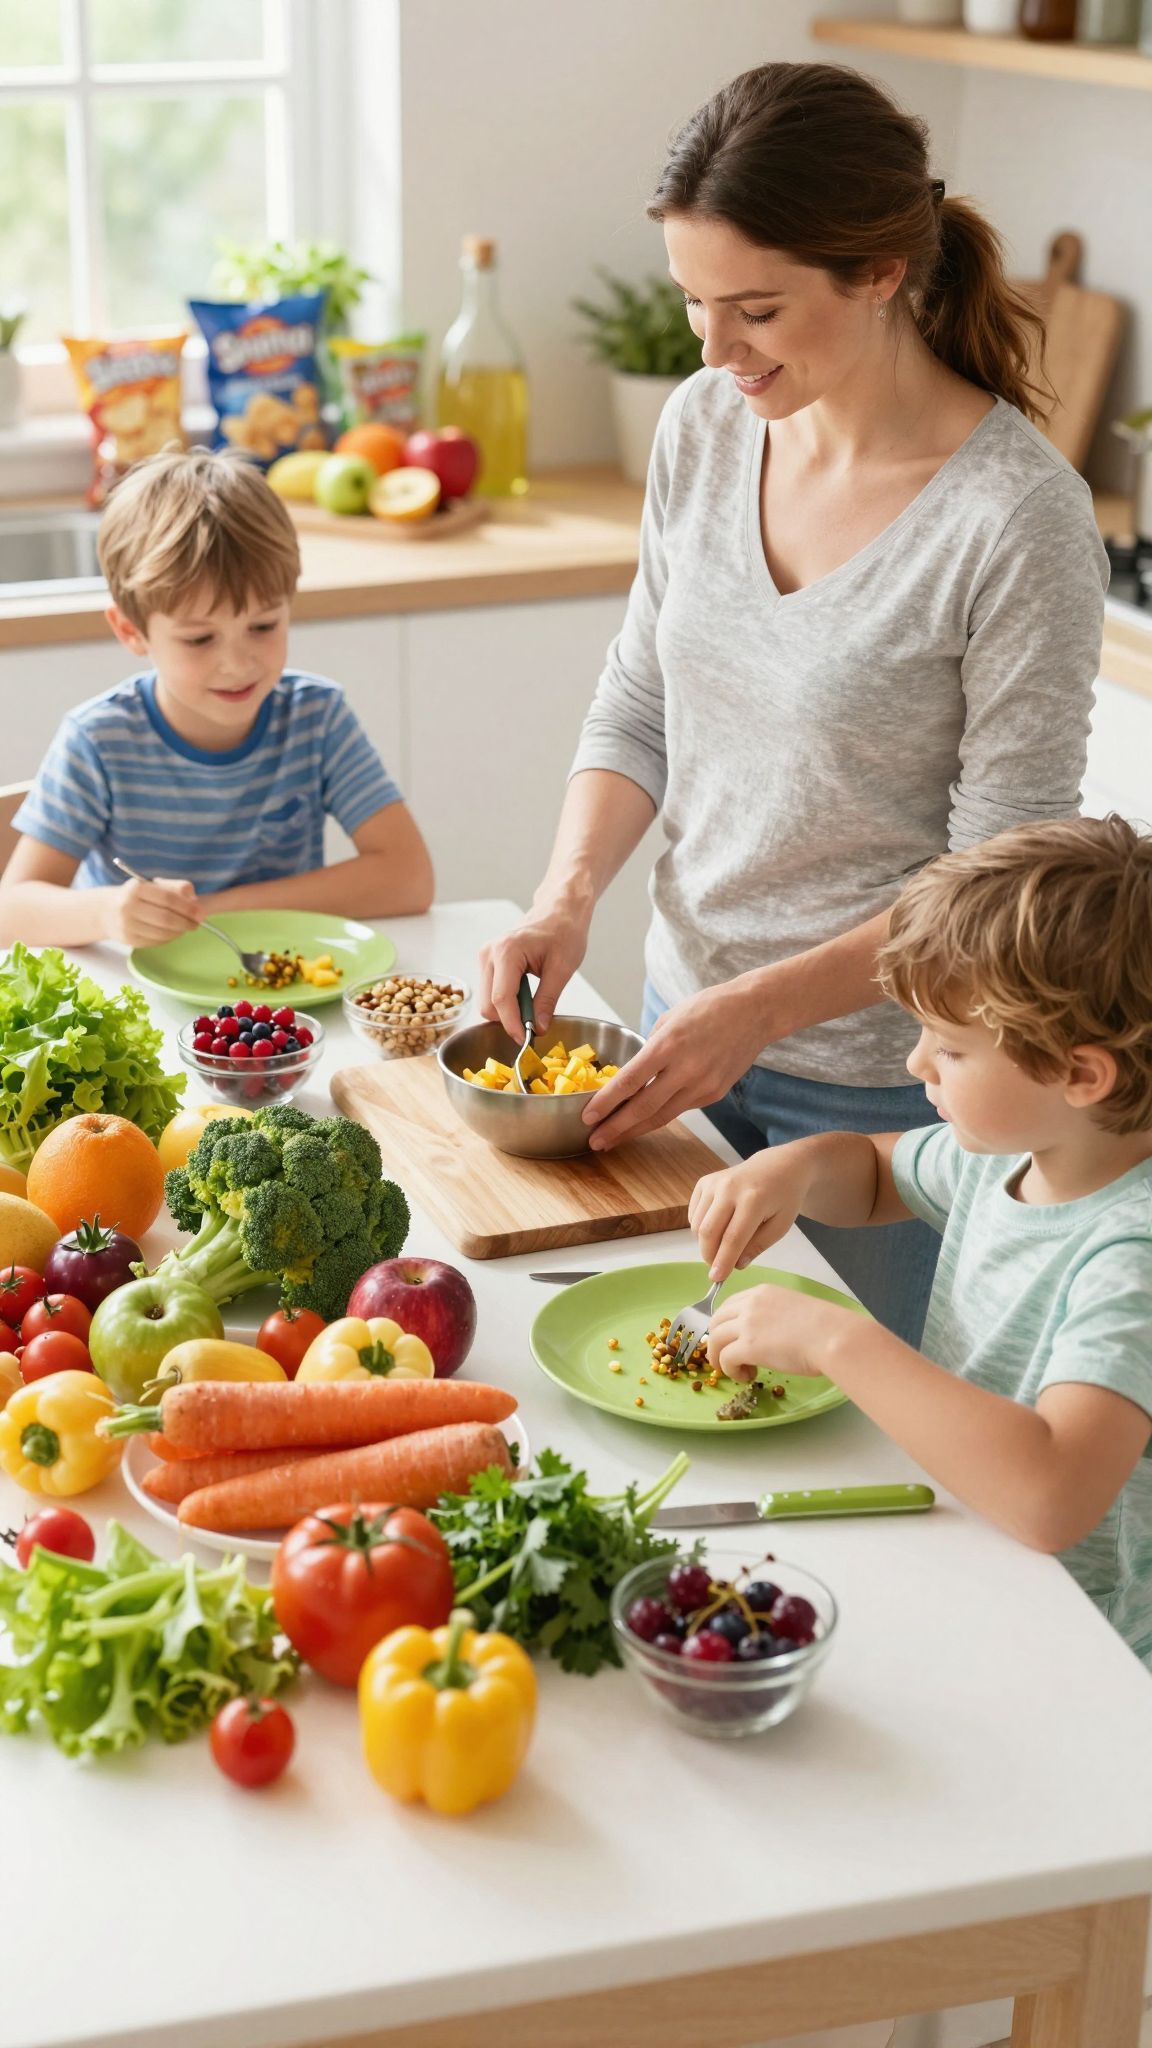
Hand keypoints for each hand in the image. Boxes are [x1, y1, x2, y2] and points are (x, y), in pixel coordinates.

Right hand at [103, 876, 200, 946]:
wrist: (107, 911)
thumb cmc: (138, 896)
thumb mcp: (154, 885)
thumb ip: (176, 887)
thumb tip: (194, 900)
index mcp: (136, 888)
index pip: (168, 899)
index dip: (188, 908)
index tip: (200, 913)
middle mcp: (128, 906)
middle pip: (166, 919)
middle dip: (186, 923)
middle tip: (196, 923)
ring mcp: (126, 925)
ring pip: (162, 933)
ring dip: (179, 932)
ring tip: (185, 927)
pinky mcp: (128, 940)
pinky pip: (156, 942)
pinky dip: (169, 938)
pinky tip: (172, 932)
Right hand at [477, 897, 592, 1040]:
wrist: (559, 911)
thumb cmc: (564, 931)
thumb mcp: (562, 968)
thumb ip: (548, 1000)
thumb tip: (538, 1029)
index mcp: (507, 952)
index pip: (501, 999)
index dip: (512, 1025)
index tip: (526, 1041)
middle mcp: (489, 954)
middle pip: (488, 1004)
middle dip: (510, 1021)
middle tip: (536, 1025)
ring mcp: (486, 958)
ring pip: (487, 1001)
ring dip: (508, 1012)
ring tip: (535, 1006)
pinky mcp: (488, 963)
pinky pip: (491, 992)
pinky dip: (507, 1003)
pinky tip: (526, 997)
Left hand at [582, 978, 765, 1150]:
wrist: (755, 1012)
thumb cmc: (710, 1008)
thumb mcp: (670, 1018)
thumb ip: (650, 1047)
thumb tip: (633, 1071)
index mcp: (669, 1045)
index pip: (630, 1082)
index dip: (606, 1103)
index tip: (588, 1116)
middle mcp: (686, 1069)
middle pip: (644, 1108)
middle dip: (616, 1128)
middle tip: (595, 1141)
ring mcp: (703, 1085)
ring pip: (662, 1116)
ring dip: (634, 1131)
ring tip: (613, 1140)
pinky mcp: (715, 1094)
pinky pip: (681, 1108)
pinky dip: (659, 1117)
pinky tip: (643, 1123)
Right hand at [689, 1151, 810, 1284]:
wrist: (779, 1166)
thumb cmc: (784, 1197)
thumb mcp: (781, 1226)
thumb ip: (758, 1246)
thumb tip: (736, 1265)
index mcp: (753, 1200)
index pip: (732, 1238)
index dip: (723, 1261)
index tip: (717, 1279)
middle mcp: (729, 1188)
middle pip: (708, 1231)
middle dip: (710, 1256)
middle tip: (718, 1267)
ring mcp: (714, 1182)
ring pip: (697, 1225)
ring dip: (706, 1243)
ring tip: (724, 1245)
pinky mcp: (705, 1182)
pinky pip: (694, 1214)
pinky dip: (701, 1228)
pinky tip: (718, 1227)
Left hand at [708, 1282, 849, 1385]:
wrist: (833, 1337)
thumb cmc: (825, 1328)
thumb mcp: (793, 1310)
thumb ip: (772, 1317)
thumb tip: (766, 1337)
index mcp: (762, 1292)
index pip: (729, 1305)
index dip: (725, 1325)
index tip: (730, 1339)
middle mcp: (750, 1304)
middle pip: (715, 1321)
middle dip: (717, 1342)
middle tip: (730, 1358)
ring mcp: (747, 1324)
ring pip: (715, 1340)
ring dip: (721, 1359)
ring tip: (738, 1371)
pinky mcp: (748, 1346)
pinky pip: (725, 1359)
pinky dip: (731, 1370)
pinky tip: (747, 1376)